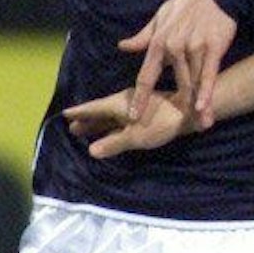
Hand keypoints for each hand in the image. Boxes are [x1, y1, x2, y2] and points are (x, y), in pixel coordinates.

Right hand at [63, 87, 197, 157]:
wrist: (188, 111)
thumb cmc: (160, 123)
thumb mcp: (135, 137)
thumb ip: (113, 144)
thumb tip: (92, 151)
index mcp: (117, 104)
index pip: (92, 108)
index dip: (79, 112)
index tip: (65, 113)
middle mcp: (124, 101)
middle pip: (100, 111)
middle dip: (86, 120)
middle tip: (72, 127)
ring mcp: (135, 106)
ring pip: (111, 115)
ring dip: (99, 122)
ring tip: (85, 129)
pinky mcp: (146, 111)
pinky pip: (121, 117)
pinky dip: (112, 124)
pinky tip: (112, 129)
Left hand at [119, 0, 236, 128]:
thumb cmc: (185, 4)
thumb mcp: (159, 18)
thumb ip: (143, 37)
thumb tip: (122, 46)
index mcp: (158, 42)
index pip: (145, 76)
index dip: (139, 98)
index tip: (132, 118)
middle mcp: (174, 47)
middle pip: (173, 84)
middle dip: (172, 108)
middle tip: (165, 132)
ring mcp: (194, 48)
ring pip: (193, 82)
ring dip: (195, 106)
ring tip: (199, 125)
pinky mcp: (213, 47)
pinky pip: (209, 73)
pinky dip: (207, 91)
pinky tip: (205, 107)